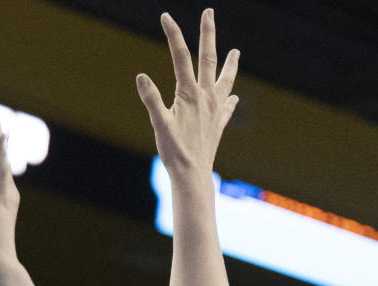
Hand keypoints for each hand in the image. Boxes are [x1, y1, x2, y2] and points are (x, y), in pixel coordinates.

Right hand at [137, 10, 239, 177]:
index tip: (166, 17)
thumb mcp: (159, 124)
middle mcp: (206, 97)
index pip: (180, 56)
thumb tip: (141, 77)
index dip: (173, 35)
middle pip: (208, 58)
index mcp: (189, 93)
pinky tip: (234, 98)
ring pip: (225, 80)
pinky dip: (230, 101)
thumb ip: (151, 99)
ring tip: (236, 52)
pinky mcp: (218, 125)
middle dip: (208, 34)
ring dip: (230, 65)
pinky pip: (227, 108)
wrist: (193, 176)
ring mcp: (214, 110)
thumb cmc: (174, 152)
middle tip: (209, 13)